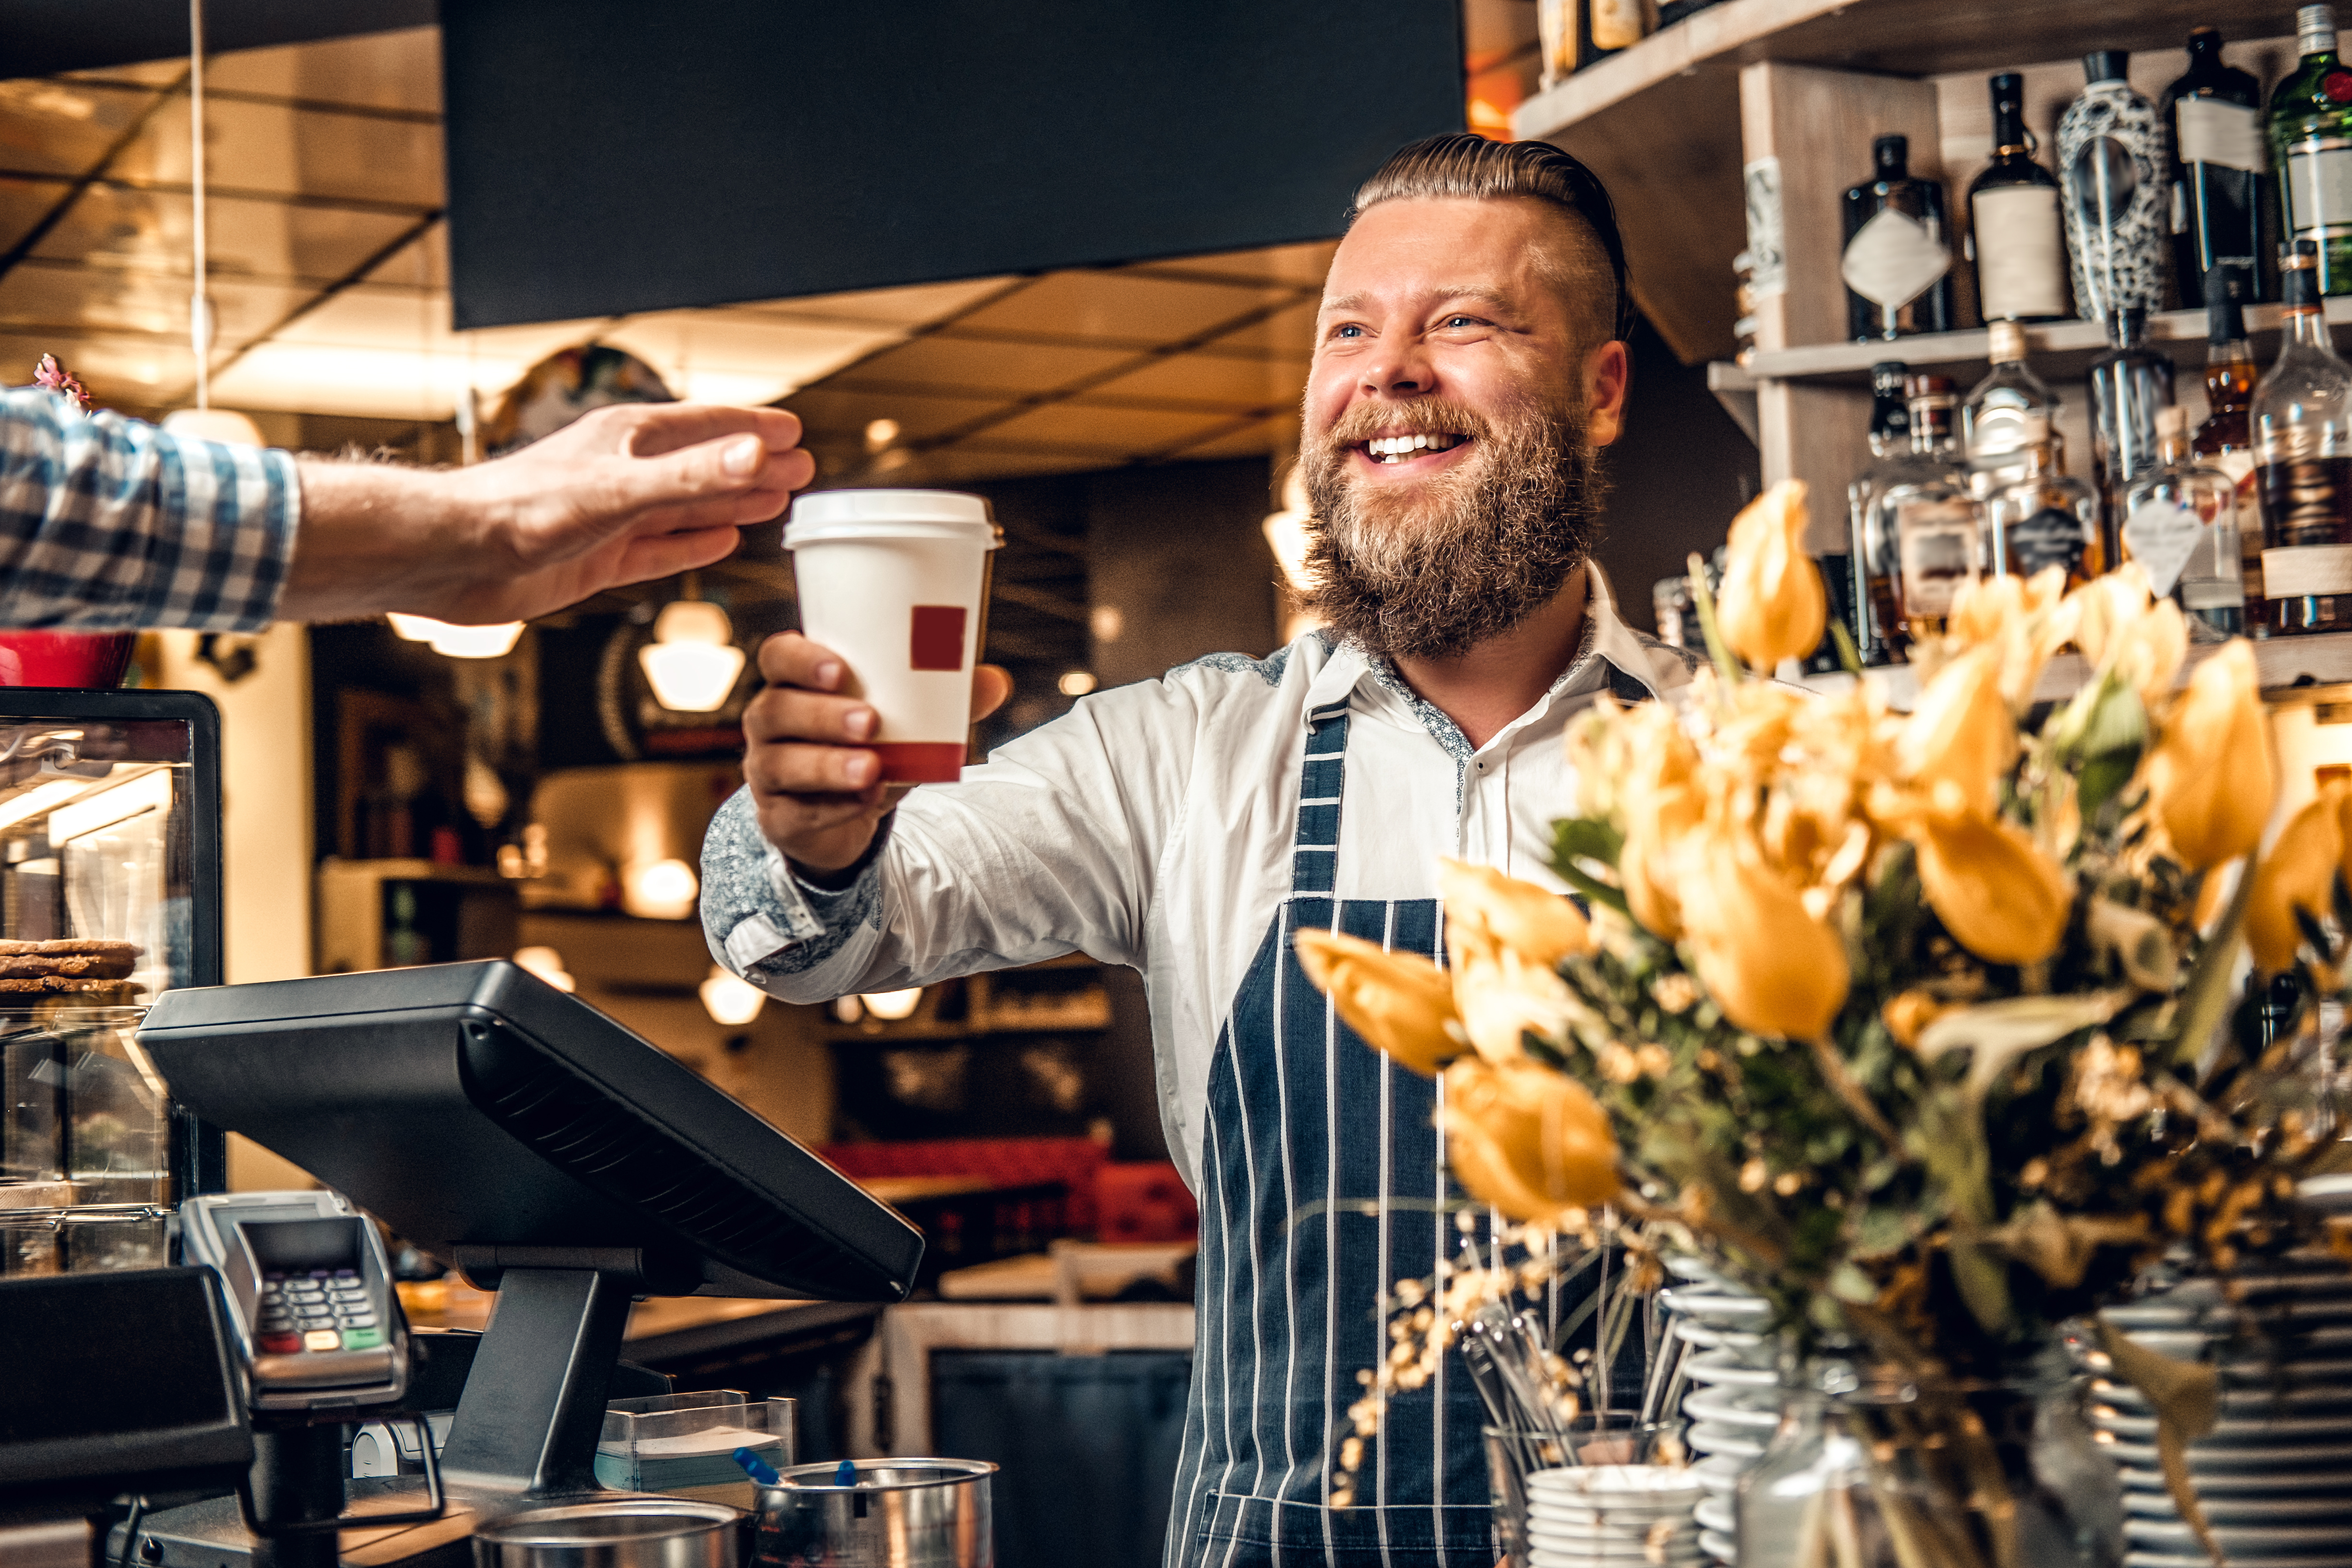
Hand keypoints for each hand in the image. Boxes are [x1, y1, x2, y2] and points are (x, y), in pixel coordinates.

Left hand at [281, 403, 814, 623]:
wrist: (454, 557)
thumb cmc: (522, 511)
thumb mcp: (620, 492)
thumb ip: (691, 477)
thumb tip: (757, 455)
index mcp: (629, 440)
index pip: (709, 426)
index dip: (754, 429)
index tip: (796, 433)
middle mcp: (624, 472)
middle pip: (706, 465)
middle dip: (754, 466)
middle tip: (803, 470)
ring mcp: (613, 515)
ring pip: (689, 505)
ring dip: (733, 503)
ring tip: (776, 501)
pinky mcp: (600, 556)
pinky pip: (662, 546)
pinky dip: (695, 542)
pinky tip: (723, 541)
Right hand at [743, 631, 1012, 875]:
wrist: (847, 816)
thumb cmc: (873, 747)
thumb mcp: (907, 723)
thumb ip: (946, 701)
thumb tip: (997, 682)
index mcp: (794, 684)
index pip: (778, 657)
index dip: (801, 659)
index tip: (841, 669)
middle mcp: (769, 723)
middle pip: (776, 710)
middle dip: (822, 715)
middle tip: (870, 721)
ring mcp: (767, 771)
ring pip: (780, 763)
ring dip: (828, 765)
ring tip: (873, 767)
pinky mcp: (778, 817)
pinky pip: (797, 812)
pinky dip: (834, 807)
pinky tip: (865, 801)